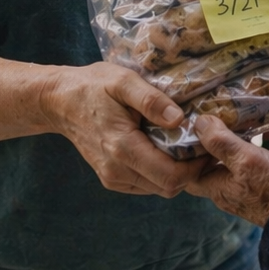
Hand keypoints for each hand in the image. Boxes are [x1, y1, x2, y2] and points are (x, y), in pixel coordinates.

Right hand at [43, 62, 208, 197]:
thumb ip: (151, 100)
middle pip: (168, 187)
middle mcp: (117, 170)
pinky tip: (166, 151)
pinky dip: (161, 173)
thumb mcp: (123, 81)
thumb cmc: (93, 86)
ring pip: (158, 189)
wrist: (59, 102)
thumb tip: (179, 119)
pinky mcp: (111, 178)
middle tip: (204, 147)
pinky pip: (145, 184)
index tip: (209, 147)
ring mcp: (112, 177)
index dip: (196, 167)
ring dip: (177, 173)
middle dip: (191, 172)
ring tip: (188, 147)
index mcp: (123, 148)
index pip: (171, 176)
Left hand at [186, 116, 268, 226]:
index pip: (193, 171)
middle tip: (231, 107)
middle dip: (231, 134)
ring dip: (267, 133)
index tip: (191, 126)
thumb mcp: (244, 161)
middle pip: (229, 158)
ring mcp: (268, 186)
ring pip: (263, 154)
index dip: (188, 152)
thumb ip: (221, 142)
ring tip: (267, 108)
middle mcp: (241, 187)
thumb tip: (199, 122)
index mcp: (221, 186)